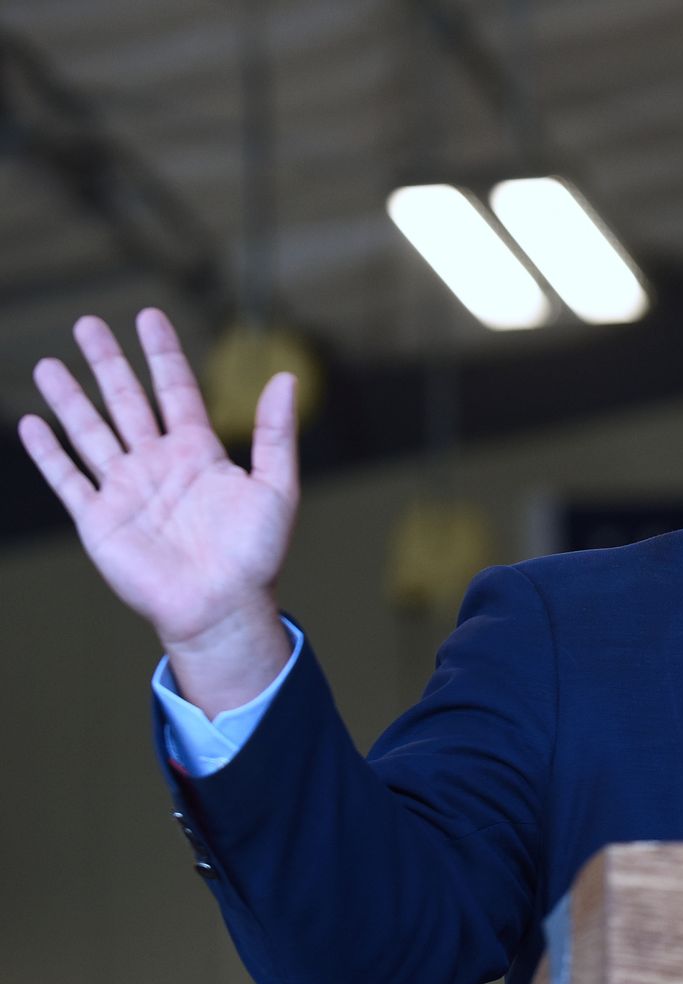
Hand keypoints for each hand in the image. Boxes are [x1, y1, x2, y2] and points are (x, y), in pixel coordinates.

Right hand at [17, 309, 298, 711]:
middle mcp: (158, 464)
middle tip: (87, 322)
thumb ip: (276, 433)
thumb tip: (288, 376)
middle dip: (107, 362)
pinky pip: (68, 479)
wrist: (223, 607)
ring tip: (50, 364)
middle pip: (126, 401)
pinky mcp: (100, 520)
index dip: (162, 354)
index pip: (175, 390)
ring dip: (70, 399)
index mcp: (198, 453)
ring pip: (90, 432)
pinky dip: (48, 453)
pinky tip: (32, 424)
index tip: (149, 316)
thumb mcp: (276, 487)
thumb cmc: (256, 553)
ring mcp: (125, 490)